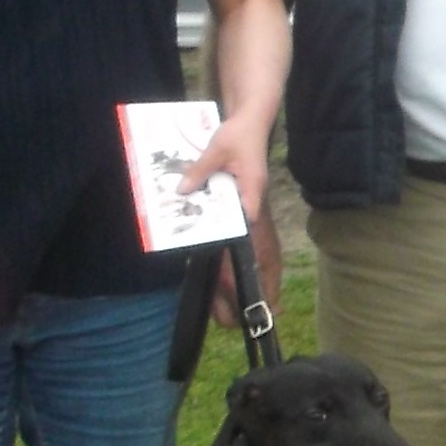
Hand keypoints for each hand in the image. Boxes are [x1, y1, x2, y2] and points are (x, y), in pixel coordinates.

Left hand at [180, 112, 271, 219]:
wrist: (251, 116)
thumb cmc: (239, 133)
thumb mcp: (215, 150)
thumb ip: (199, 170)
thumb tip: (181, 190)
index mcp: (252, 185)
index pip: (249, 217)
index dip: (234, 227)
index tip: (211, 231)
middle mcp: (254, 190)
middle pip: (238, 213)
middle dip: (217, 218)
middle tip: (194, 223)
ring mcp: (248, 185)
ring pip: (232, 202)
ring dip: (214, 205)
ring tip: (192, 210)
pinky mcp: (242, 179)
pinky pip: (229, 192)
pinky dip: (215, 193)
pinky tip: (199, 193)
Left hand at [182, 115, 279, 318]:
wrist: (252, 124)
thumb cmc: (237, 135)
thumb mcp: (216, 148)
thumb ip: (200, 170)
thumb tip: (182, 191)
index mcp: (253, 200)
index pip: (254, 243)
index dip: (247, 273)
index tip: (241, 298)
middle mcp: (258, 217)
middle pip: (263, 266)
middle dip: (251, 296)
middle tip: (232, 322)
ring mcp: (257, 222)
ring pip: (260, 265)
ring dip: (247, 290)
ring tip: (231, 318)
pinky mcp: (251, 221)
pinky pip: (252, 255)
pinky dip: (245, 275)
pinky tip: (234, 292)